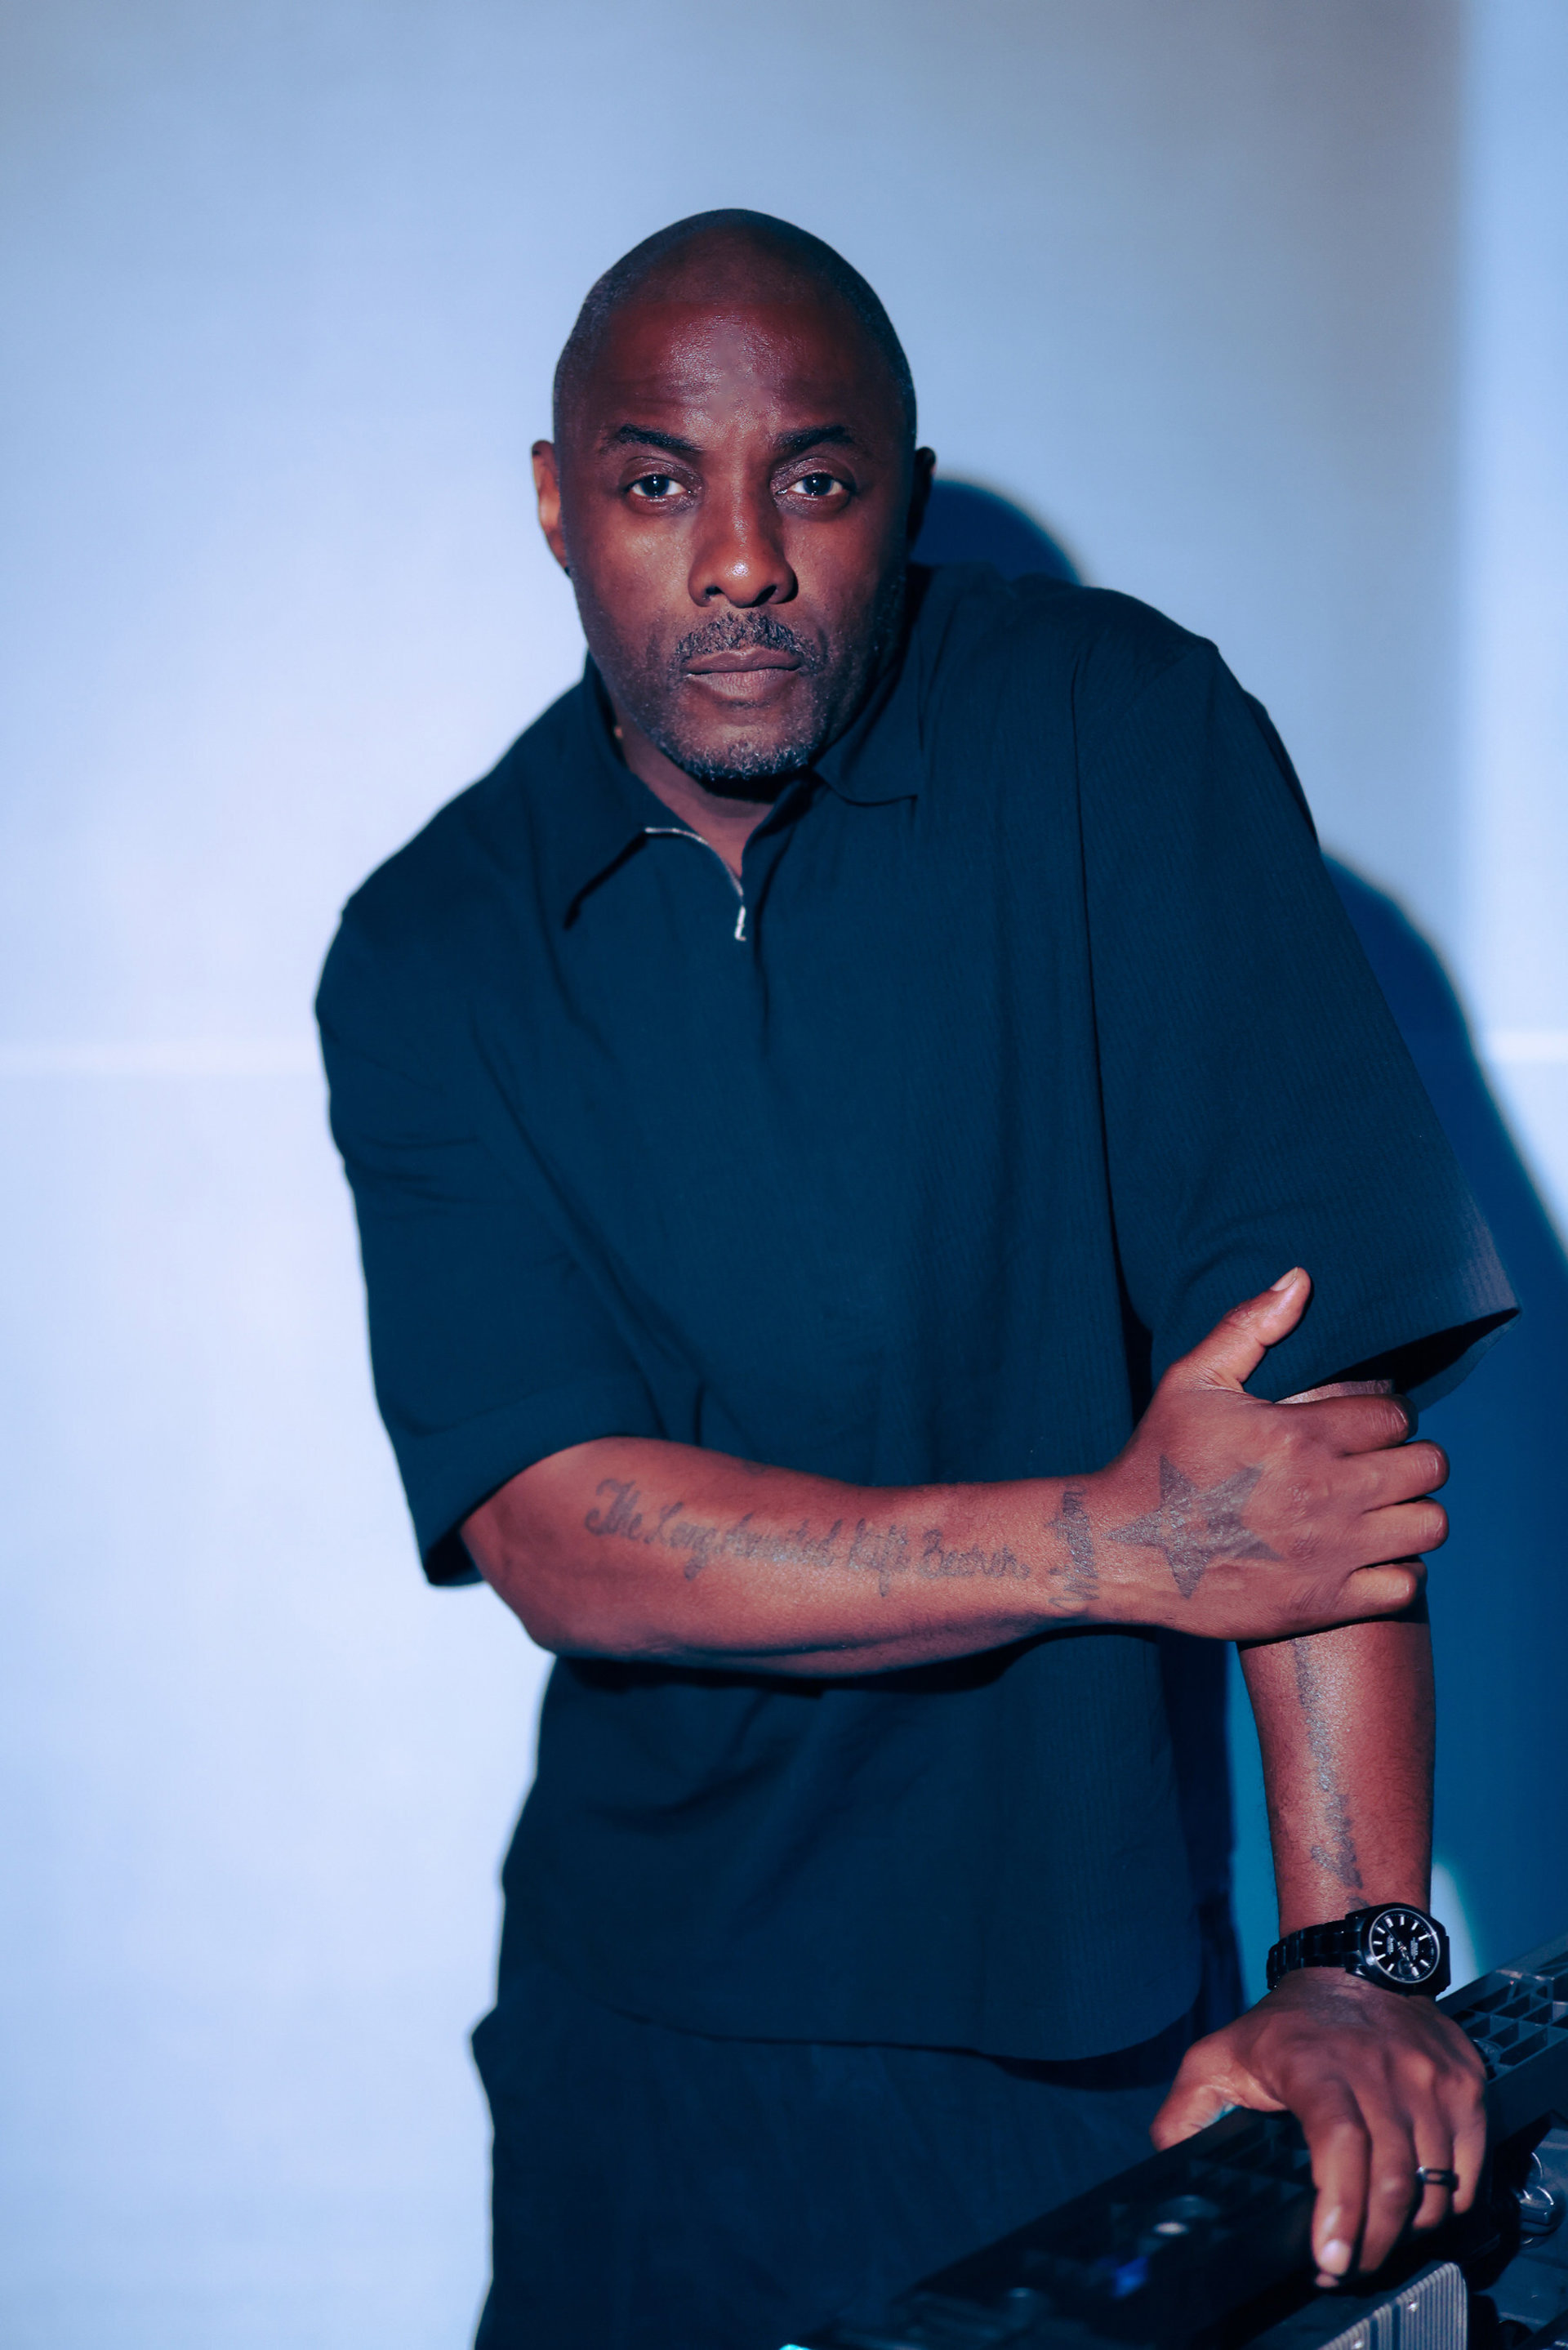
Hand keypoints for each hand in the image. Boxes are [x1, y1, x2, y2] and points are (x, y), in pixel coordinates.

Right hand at [1089, 1270, 1446, 1639]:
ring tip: (1382, 1508)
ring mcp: (1329, 1552)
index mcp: (1298, 1434)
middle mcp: (1324, 1492)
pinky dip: (1398, 1569)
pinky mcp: (1324, 1602)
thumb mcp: (1191, 1381)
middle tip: (1381, 1465)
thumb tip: (1301, 1279)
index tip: (1366, 1428)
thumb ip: (1248, 1327)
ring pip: (1428, 1525)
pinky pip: (1405, 1584)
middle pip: (1428, 1467)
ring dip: (1412, 1513)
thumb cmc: (1157, 1459)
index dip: (1388, 1416)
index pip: (1396, 1416)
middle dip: (1411, 1459)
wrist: (1120, 1550)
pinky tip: (1368, 1555)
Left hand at [1151, 1971, 1486, 2284]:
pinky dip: (1449, 2202)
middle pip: (1393, 2180)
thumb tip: (1168, 2162)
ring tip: (1377, 2240)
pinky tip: (1417, 2208)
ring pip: (1437, 2185)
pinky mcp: (1465, 2083)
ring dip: (1410, 2231)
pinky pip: (1470, 2170)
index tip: (1330, 2258)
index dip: (1340, 2206)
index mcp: (1316, 2066)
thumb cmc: (1286, 2024)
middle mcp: (1381, 2069)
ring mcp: (1430, 2077)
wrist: (1353, 1965)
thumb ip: (1186, 2111)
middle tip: (1347, 2267)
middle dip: (1373, 2244)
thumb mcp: (1220, 2055)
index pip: (1340, 2142)